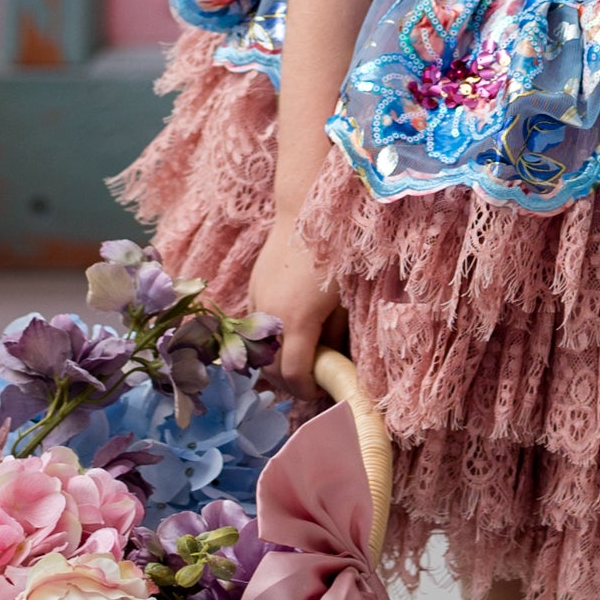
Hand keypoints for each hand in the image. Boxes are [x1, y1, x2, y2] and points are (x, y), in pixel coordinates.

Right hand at [247, 210, 340, 394]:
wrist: (304, 208)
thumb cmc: (336, 252)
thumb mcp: (346, 298)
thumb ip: (341, 334)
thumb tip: (341, 361)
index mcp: (297, 321)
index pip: (293, 373)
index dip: (305, 390)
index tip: (319, 391)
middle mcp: (270, 315)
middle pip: (269, 368)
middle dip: (288, 381)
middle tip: (311, 380)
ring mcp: (257, 300)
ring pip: (258, 348)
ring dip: (276, 360)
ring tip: (300, 357)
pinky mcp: (253, 287)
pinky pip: (256, 325)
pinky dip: (269, 337)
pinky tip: (289, 330)